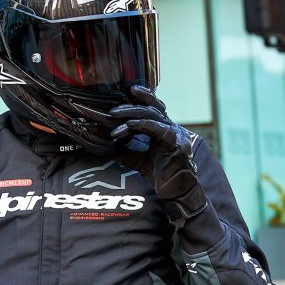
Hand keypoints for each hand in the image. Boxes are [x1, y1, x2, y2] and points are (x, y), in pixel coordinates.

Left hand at [107, 86, 207, 225]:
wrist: (177, 194)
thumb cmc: (162, 178)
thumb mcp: (139, 162)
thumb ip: (127, 152)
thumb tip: (107, 148)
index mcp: (165, 130)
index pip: (155, 107)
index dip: (144, 96)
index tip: (129, 90)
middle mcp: (172, 129)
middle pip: (152, 108)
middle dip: (131, 106)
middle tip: (112, 110)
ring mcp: (175, 135)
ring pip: (153, 115)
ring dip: (131, 115)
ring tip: (114, 117)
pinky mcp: (176, 143)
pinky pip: (158, 129)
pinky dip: (142, 125)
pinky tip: (128, 126)